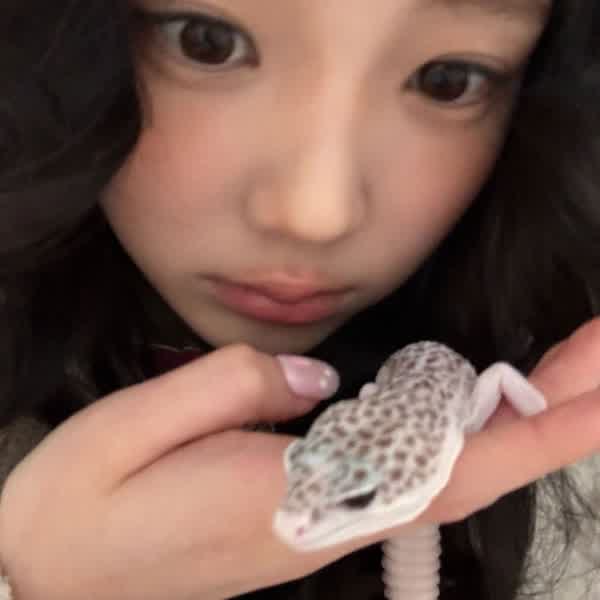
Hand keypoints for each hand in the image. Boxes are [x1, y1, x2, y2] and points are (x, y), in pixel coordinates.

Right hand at [2, 320, 599, 599]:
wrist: (42, 580)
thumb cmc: (76, 509)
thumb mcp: (131, 429)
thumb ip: (233, 388)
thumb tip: (319, 384)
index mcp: (287, 501)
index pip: (440, 468)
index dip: (529, 431)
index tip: (598, 390)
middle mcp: (318, 517)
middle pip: (463, 469)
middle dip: (544, 412)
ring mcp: (310, 521)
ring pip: (438, 470)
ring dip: (505, 417)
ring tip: (559, 365)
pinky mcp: (294, 512)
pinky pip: (394, 469)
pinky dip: (451, 432)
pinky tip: (469, 405)